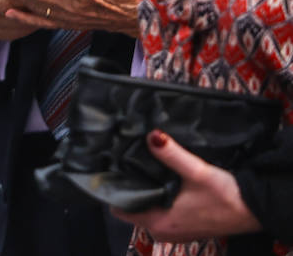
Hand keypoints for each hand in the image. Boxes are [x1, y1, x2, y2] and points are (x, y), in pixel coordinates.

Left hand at [114, 130, 260, 240]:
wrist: (255, 210)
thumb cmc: (226, 195)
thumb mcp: (197, 172)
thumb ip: (171, 154)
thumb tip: (151, 135)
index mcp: (158, 222)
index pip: (120, 208)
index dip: (114, 188)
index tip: (111, 167)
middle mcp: (162, 231)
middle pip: (131, 208)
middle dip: (128, 187)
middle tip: (124, 161)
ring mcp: (174, 231)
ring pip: (146, 210)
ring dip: (144, 192)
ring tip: (140, 166)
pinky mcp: (185, 227)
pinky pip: (160, 213)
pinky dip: (157, 198)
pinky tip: (160, 178)